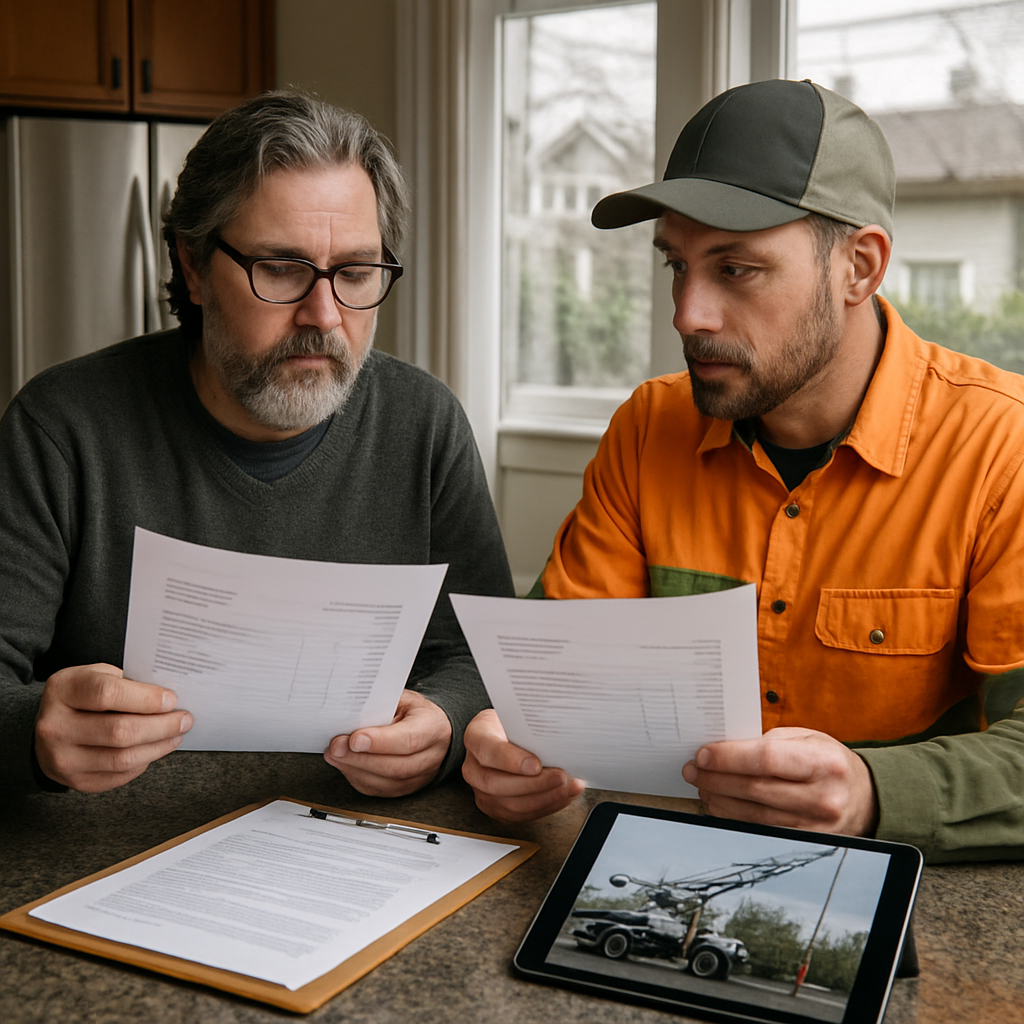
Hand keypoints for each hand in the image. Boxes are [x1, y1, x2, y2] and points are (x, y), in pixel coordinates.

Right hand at [35, 663, 192, 792]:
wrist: (50, 727)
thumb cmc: (83, 695)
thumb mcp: (97, 675)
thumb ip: (128, 682)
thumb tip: (169, 699)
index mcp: (63, 690)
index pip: (108, 694)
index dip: (146, 698)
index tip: (172, 700)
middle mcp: (55, 726)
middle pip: (120, 731)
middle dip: (161, 726)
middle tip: (184, 719)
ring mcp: (62, 758)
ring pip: (122, 759)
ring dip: (158, 747)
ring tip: (176, 735)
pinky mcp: (75, 780)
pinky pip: (119, 776)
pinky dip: (143, 762)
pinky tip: (154, 749)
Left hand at [324, 689, 451, 796]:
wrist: (432, 728)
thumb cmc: (415, 712)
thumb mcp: (403, 699)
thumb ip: (381, 707)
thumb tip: (351, 716)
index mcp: (432, 727)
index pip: (409, 740)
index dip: (380, 742)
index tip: (354, 739)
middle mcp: (431, 756)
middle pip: (396, 767)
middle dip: (360, 759)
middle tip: (336, 747)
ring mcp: (421, 777)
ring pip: (386, 783)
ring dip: (355, 770)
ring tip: (335, 755)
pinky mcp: (406, 789)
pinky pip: (379, 790)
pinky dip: (357, 778)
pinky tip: (344, 764)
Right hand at [462, 709, 584, 822]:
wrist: (502, 738)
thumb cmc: (511, 726)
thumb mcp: (516, 717)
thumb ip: (529, 728)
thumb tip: (558, 739)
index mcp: (476, 738)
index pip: (488, 751)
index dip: (511, 761)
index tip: (537, 765)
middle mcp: (473, 769)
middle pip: (497, 784)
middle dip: (534, 784)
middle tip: (561, 777)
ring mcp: (482, 792)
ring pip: (511, 804)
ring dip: (545, 799)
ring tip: (569, 788)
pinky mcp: (496, 808)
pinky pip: (521, 815)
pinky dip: (546, 806)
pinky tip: (563, 796)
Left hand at [682, 727, 878, 835]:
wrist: (864, 798)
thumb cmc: (828, 762)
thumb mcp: (808, 739)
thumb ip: (769, 741)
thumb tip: (724, 748)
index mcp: (823, 762)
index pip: (766, 759)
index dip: (729, 757)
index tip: (704, 754)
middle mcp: (822, 797)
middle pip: (754, 789)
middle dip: (716, 778)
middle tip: (693, 769)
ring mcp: (814, 826)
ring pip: (753, 814)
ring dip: (719, 799)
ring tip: (702, 784)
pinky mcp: (804, 842)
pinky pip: (759, 829)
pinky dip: (733, 816)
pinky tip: (720, 803)